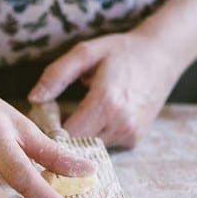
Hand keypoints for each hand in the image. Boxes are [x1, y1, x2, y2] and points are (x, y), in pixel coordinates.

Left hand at [28, 30, 179, 147]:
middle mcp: (120, 123)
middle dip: (64, 134)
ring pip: (91, 146)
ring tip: (84, 111)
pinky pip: (106, 144)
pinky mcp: (135, 139)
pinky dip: (100, 134)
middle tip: (60, 115)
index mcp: (106, 102)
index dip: (50, 129)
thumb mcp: (87, 52)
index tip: (44, 119)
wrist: (162, 55)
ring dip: (83, 134)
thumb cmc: (122, 51)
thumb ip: (57, 74)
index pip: (66, 135)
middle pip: (77, 145)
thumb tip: (34, 99)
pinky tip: (104, 115)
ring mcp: (130, 133)